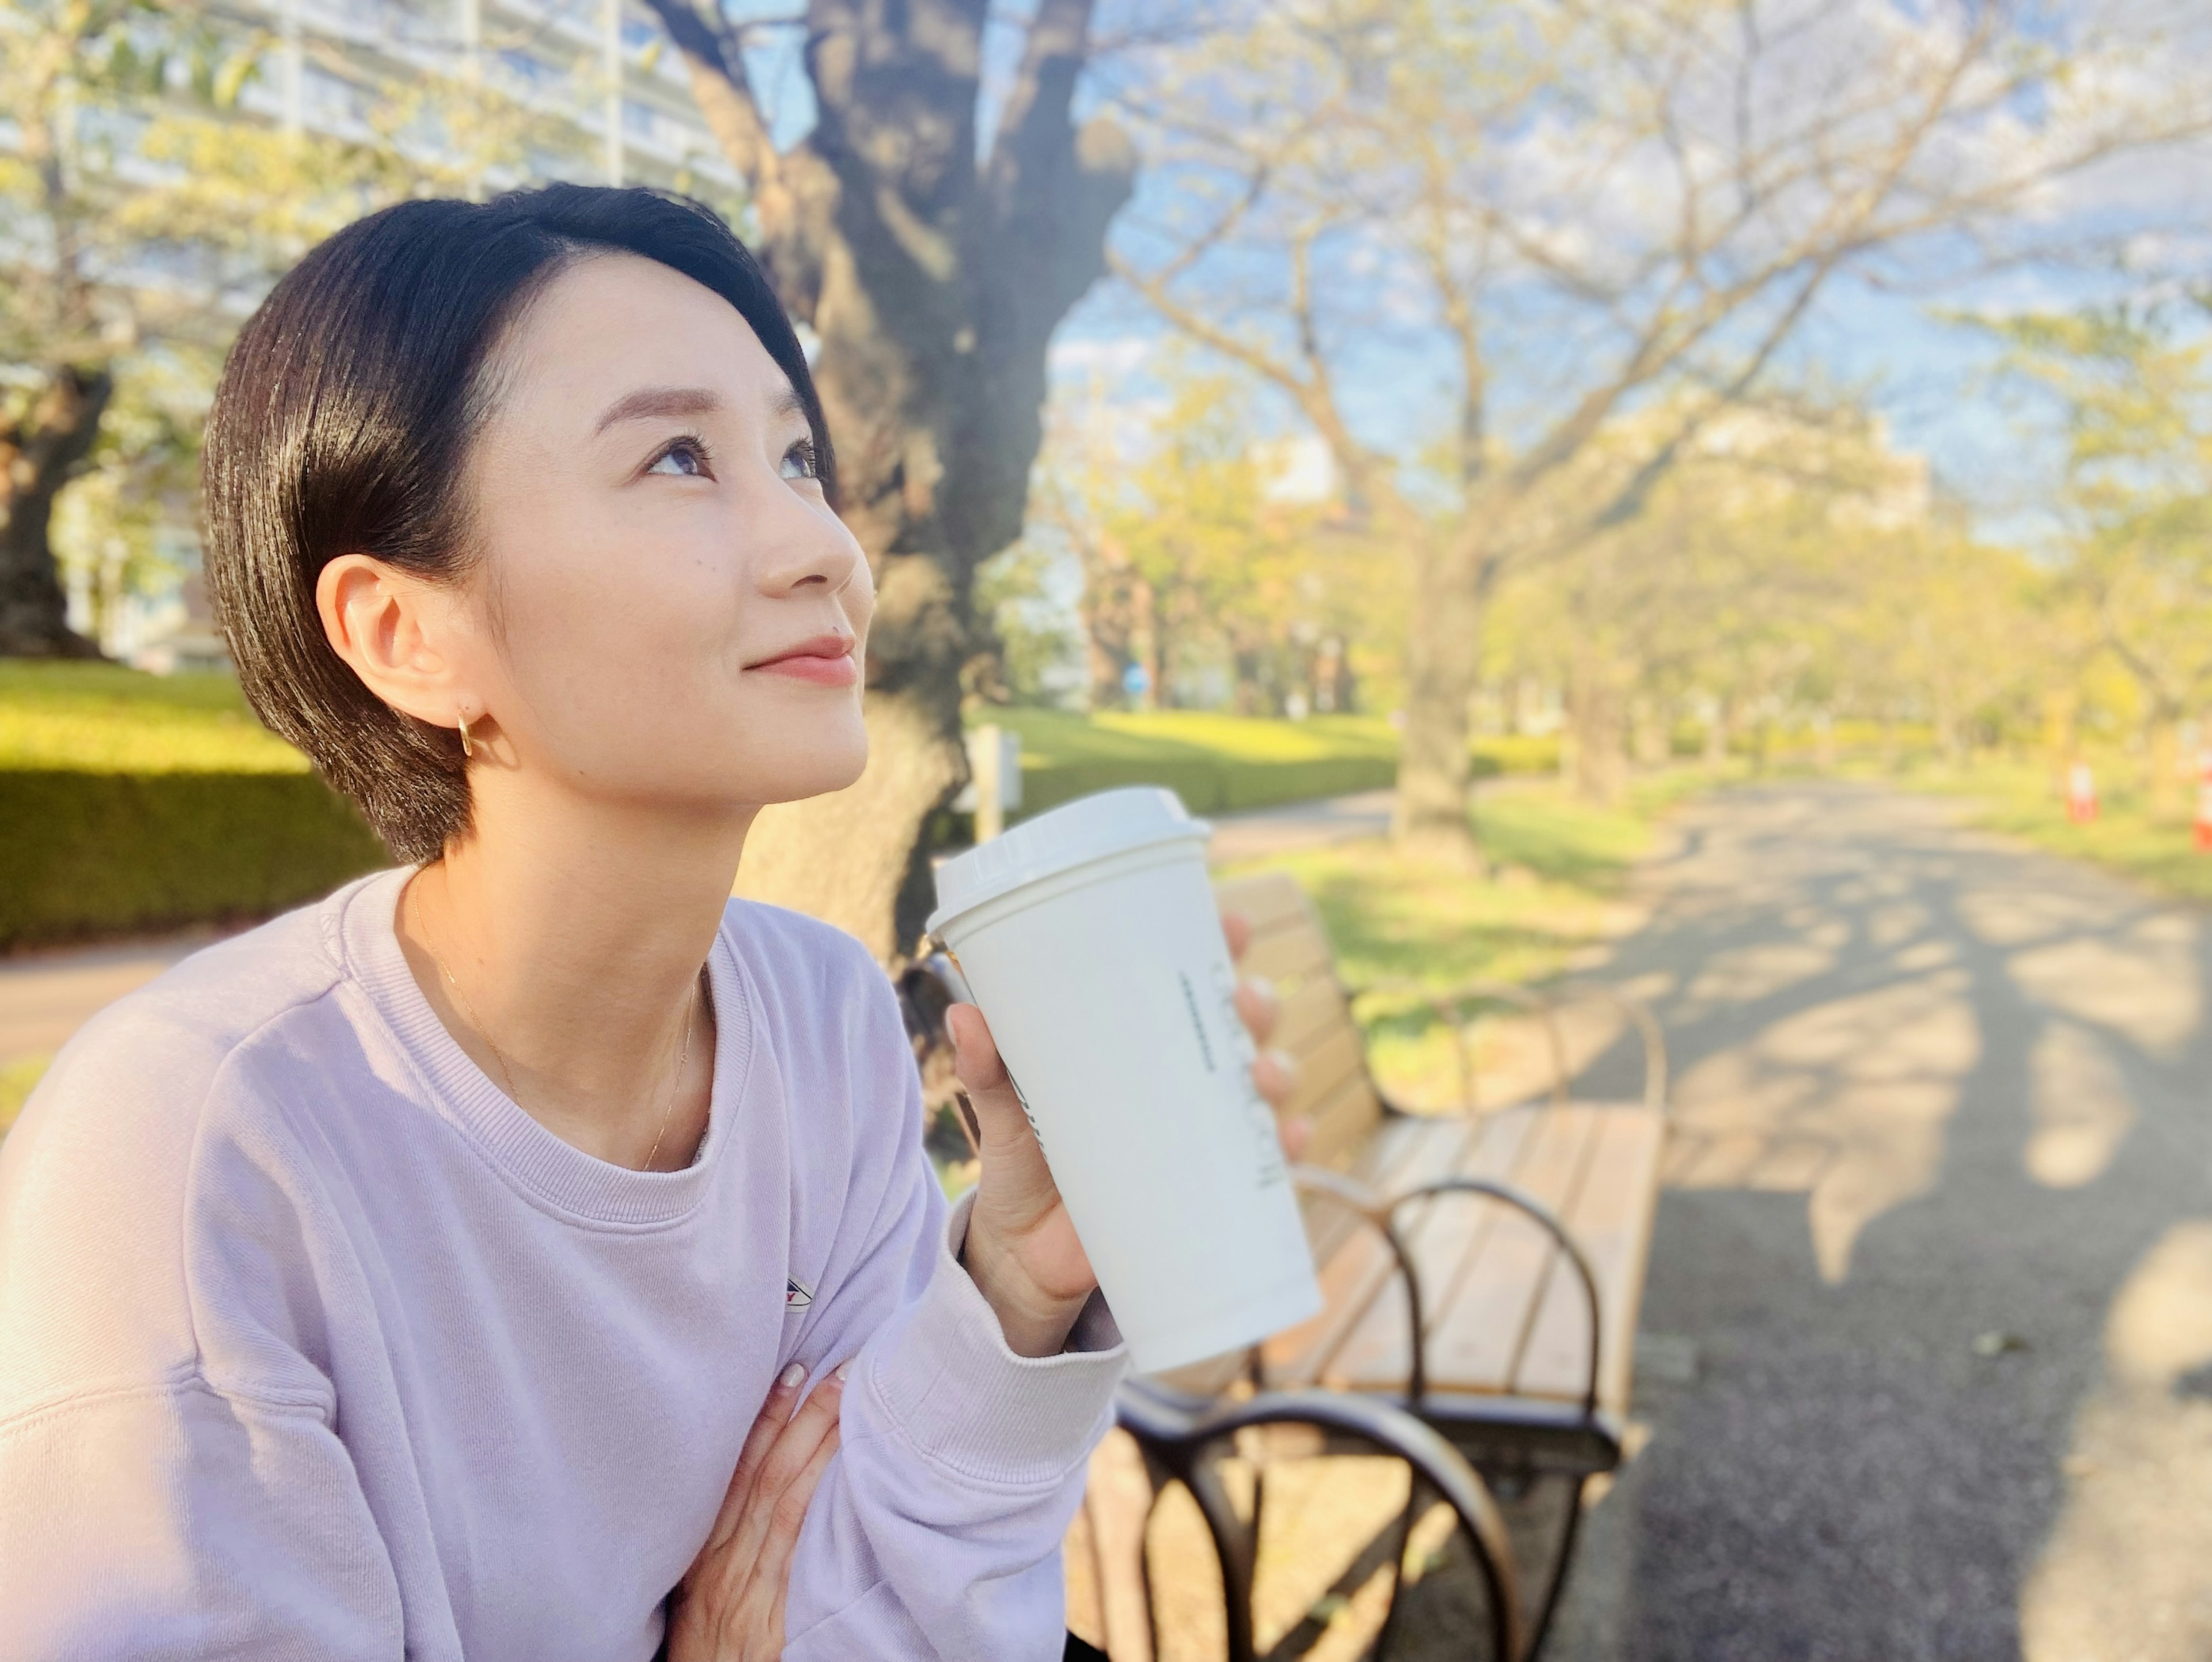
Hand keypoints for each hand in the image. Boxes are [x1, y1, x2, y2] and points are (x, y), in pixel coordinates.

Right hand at [666, 1360, 847, 1660]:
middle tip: (837, 1369)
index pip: (736, 1466)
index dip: (762, 1417)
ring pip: (782, 1498)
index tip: (790, 1372)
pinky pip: (791, 1547)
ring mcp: (744, 1582)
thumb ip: (726, 1539)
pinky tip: (841, 1472)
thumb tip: (755, 1483)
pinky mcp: (766, 1611)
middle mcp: (721, 1556)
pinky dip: (812, 1504)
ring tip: (848, 1402)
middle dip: (800, 1416)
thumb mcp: (702, 1586)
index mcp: (703, 1546)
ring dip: (817, 1445)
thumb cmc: (701, 1645)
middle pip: (764, 1471)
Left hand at [949, 909, 1305, 1357]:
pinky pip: (1263, 1163)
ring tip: (1262, 1076)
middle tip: (1243, 1003)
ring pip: (1260, 1086)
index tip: (1231, 923)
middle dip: (1256, 1006)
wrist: (1024, 1254)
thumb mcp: (1002, 1110)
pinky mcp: (1204, 1187)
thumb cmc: (1022, 1160)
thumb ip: (988, 1067)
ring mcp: (1199, 1132)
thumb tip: (964, 1016)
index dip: (1219, 944)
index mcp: (1135, 1043)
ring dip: (1278, 1071)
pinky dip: (1285, 1148)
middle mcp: (1179, 1078)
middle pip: (1238, 1025)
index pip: (1187, 978)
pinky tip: (1290, 1139)